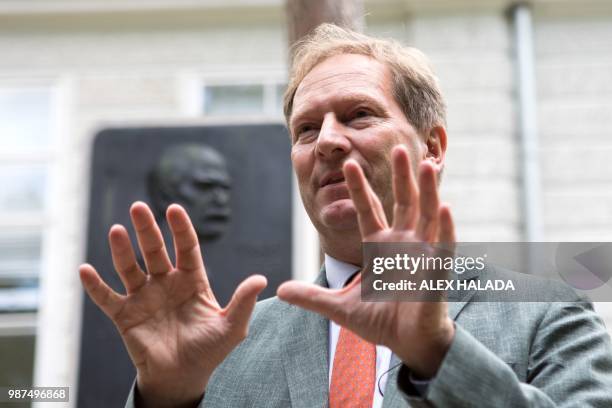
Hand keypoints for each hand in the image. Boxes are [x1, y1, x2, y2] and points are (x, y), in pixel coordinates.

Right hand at [79, 202, 266, 406]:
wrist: (182, 378)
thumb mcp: (231, 327)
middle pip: (154, 250)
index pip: (186, 247)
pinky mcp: (124, 315)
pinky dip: (95, 285)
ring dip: (121, 250)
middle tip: (138, 207)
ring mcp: (143, 297)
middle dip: (146, 229)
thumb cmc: (209, 351)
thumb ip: (242, 302)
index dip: (180, 228)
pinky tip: (84, 270)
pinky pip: (106, 297)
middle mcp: (165, 282)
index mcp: (191, 281)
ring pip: (129, 267)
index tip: (174, 209)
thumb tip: (261, 279)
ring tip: (116, 231)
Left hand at [277, 145, 455, 378]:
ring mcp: (422, 255)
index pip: (368, 211)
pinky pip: (443, 247)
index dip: (359, 189)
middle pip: (402, 203)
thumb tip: (280, 290)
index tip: (348, 165)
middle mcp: (403, 244)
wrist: (407, 344)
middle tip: (397, 147)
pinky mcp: (436, 273)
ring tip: (424, 164)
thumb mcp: (339, 307)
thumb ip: (312, 297)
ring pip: (426, 216)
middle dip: (400, 177)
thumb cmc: (381, 321)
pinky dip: (445, 228)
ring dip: (427, 191)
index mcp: (379, 247)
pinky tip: (446, 207)